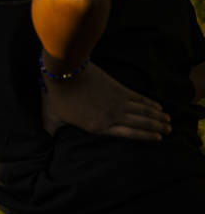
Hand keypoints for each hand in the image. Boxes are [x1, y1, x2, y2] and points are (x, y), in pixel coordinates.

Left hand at [42, 61, 170, 141]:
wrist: (66, 72)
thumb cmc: (57, 96)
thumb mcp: (52, 117)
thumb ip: (51, 131)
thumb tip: (45, 141)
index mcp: (98, 126)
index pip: (128, 134)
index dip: (145, 136)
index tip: (158, 138)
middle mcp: (112, 116)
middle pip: (140, 123)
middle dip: (156, 127)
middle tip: (169, 130)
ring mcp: (117, 102)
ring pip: (144, 111)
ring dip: (158, 116)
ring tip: (168, 121)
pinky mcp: (118, 89)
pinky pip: (139, 98)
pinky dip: (150, 103)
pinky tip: (158, 106)